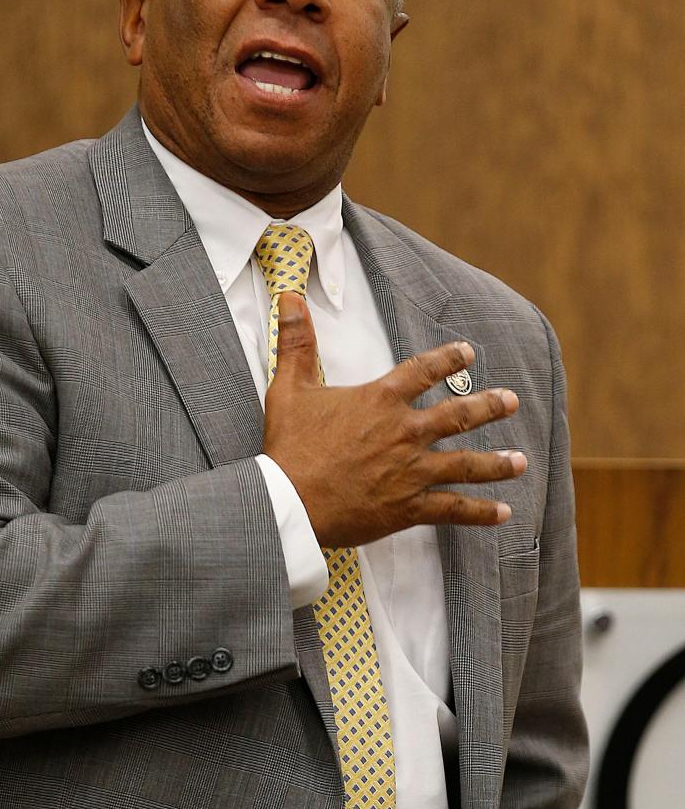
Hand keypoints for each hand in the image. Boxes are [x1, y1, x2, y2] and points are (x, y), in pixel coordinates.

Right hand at [263, 292, 525, 546]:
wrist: (289, 501)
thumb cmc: (288, 446)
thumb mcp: (289, 388)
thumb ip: (297, 341)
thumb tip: (290, 295)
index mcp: (381, 400)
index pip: (424, 370)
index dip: (448, 358)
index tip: (468, 352)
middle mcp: (405, 432)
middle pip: (458, 415)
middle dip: (488, 406)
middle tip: (510, 401)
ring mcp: (411, 471)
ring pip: (466, 464)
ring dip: (496, 463)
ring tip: (520, 461)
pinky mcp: (409, 507)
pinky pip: (454, 509)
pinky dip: (480, 512)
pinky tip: (503, 513)